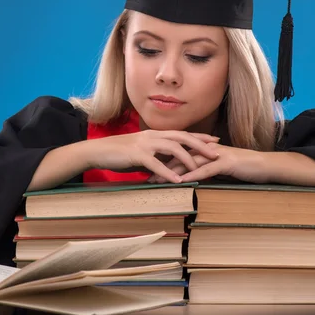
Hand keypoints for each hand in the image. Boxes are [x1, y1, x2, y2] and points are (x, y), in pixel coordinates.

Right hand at [86, 130, 219, 183]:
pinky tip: (178, 181)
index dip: (200, 137)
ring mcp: (145, 144)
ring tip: (200, 169)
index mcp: (155, 134)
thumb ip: (156, 158)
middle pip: (183, 137)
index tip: (215, 141)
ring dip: (188, 159)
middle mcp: (153, 135)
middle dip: (201, 145)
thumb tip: (169, 167)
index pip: (182, 133)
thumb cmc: (119, 154)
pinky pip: (156, 163)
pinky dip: (168, 172)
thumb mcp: (141, 154)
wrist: (98, 151)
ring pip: (173, 148)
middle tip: (217, 153)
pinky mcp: (137, 154)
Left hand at [148, 144, 268, 183]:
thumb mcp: (218, 169)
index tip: (147, 170)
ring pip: (189, 162)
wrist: (263, 165)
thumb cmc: (241, 168)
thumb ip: (203, 170)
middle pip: (178, 157)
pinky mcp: (225, 163)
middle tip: (145, 177)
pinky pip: (205, 169)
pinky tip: (181, 181)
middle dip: (161, 167)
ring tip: (157, 181)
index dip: (162, 162)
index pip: (178, 154)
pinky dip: (192, 175)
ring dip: (172, 172)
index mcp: (203, 149)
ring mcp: (215, 154)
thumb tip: (188, 178)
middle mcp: (206, 149)